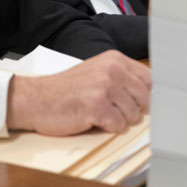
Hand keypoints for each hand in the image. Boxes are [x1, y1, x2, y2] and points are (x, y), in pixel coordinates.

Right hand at [6, 50, 150, 135]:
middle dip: (130, 109)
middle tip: (109, 108)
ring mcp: (104, 88)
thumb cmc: (66, 89)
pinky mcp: (96, 107)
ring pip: (133, 115)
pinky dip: (106, 127)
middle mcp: (112, 70)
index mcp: (114, 59)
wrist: (36, 99)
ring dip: (117, 119)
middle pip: (144, 99)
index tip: (134, 101)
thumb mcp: (96, 73)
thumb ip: (121, 78)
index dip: (143, 94)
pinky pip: (118, 125)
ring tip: (97, 112)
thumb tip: (150, 94)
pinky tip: (90, 118)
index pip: (149, 79)